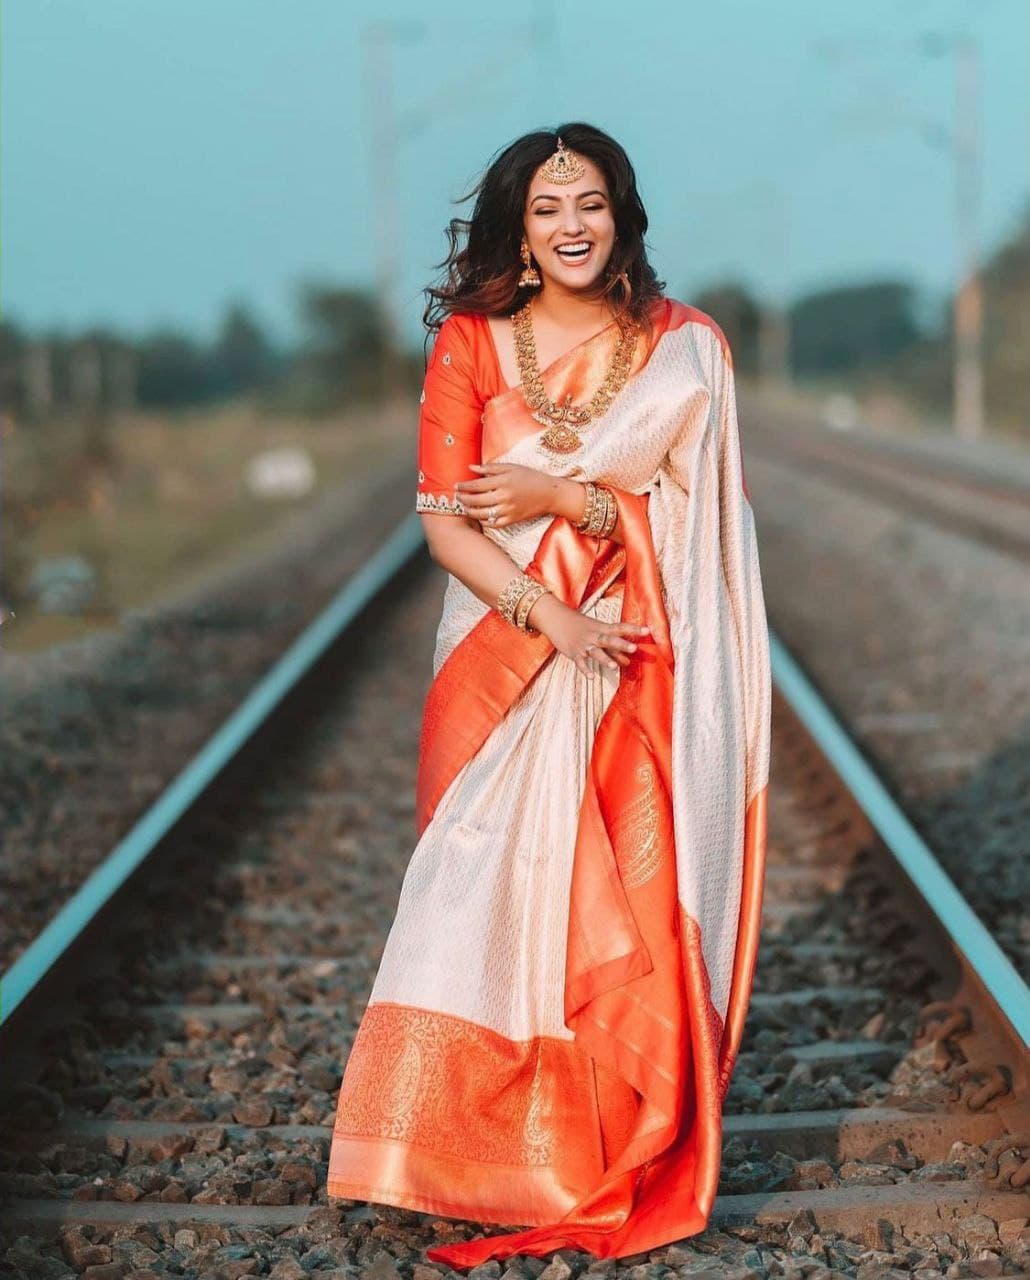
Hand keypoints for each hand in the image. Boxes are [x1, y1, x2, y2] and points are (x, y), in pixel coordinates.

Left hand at [455, 462, 567, 527]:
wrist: (549, 493)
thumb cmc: (530, 477)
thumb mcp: (511, 467)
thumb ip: (490, 468)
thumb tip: (471, 468)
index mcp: (503, 481)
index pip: (477, 485)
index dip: (464, 486)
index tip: (456, 486)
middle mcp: (505, 497)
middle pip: (477, 500)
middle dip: (464, 499)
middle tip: (457, 497)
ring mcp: (508, 510)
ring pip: (483, 514)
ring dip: (470, 511)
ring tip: (465, 507)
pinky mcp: (513, 520)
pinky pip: (494, 523)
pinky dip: (484, 521)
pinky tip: (480, 516)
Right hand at [528, 594, 651, 676]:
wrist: (556, 619)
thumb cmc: (580, 626)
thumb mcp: (596, 633)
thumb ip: (612, 649)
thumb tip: (628, 661)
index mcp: (601, 628)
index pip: (620, 627)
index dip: (633, 629)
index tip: (648, 630)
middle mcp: (594, 635)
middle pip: (609, 639)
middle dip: (621, 644)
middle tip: (634, 648)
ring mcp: (583, 644)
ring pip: (595, 652)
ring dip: (605, 659)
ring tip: (615, 667)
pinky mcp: (573, 653)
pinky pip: (580, 662)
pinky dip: (585, 669)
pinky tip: (592, 677)